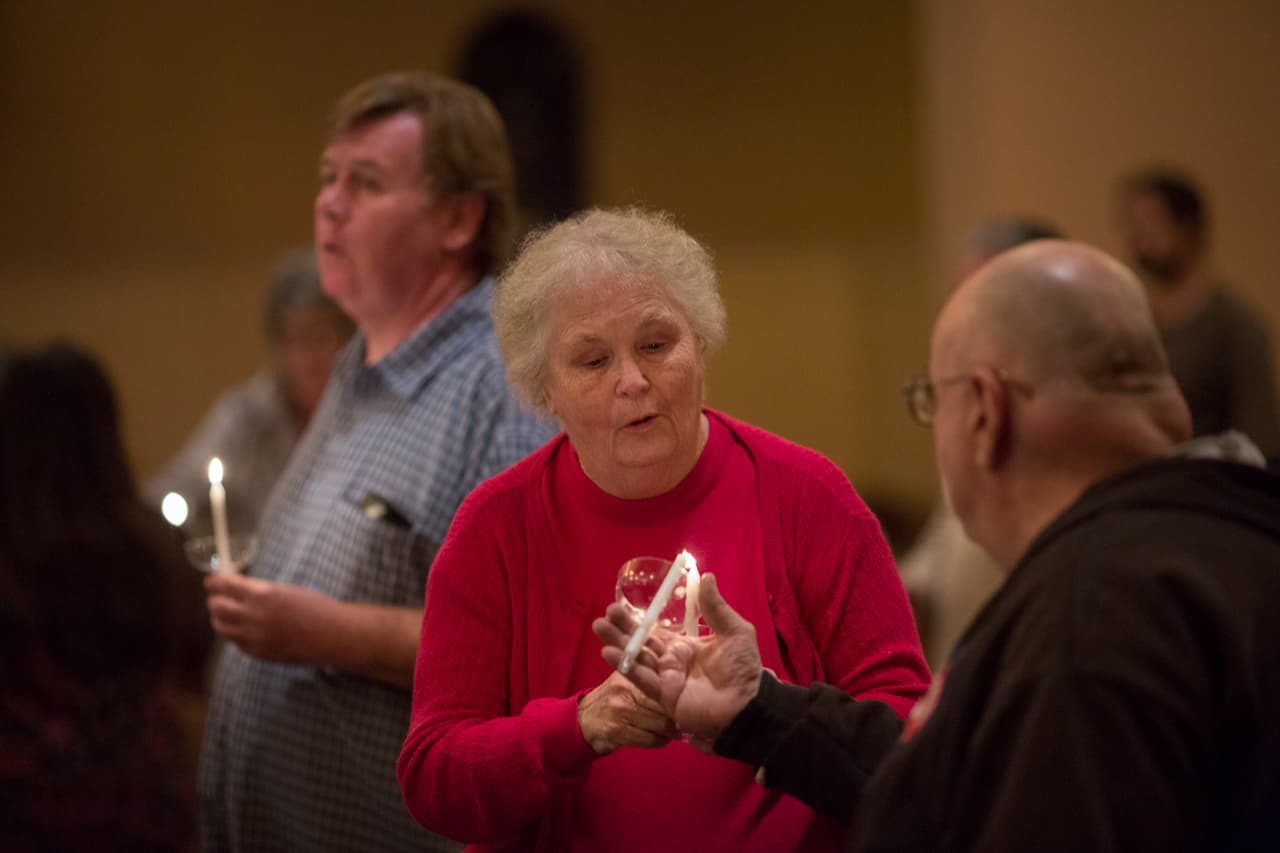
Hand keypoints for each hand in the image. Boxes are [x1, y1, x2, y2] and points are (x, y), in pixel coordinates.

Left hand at [204, 573, 337, 663]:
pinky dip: (234, 633)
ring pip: (220, 627)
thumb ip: (258, 590)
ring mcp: (253, 637)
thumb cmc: (313, 607)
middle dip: (215, 599)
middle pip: (216, 606)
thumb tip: (235, 588)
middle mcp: (253, 616)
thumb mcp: (284, 590)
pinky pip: (235, 641)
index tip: (211, 581)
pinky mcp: (257, 652)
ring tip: (225, 614)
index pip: (223, 585)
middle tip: (217, 597)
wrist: (331, 634)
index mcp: (261, 594)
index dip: (214, 582)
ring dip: (220, 618)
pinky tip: (242, 628)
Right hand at [578, 671, 679, 754]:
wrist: (582, 720)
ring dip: (671, 731)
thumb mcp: (624, 679)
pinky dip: (660, 741)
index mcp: (629, 676)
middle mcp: (625, 691)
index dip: (676, 697)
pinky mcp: (618, 732)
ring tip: (675, 730)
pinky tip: (661, 738)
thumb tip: (678, 680)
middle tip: (684, 719)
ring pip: (660, 725)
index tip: (686, 702)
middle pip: (664, 706)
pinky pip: (650, 740)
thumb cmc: (611, 698)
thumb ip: (646, 675)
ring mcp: (621, 712)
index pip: (661, 686)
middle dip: (677, 715)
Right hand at [593, 573, 763, 745]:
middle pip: (641, 642)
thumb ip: (716, 607)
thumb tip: (706, 575)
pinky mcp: (664, 695)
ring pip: (636, 658)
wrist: (748, 704)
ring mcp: (666, 678)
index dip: (639, 619)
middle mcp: (672, 661)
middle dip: (622, 629)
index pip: (656, 630)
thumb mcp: (734, 631)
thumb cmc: (743, 668)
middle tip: (604, 614)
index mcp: (686, 646)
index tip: (622, 605)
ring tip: (599, 628)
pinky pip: (641, 678)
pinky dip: (625, 666)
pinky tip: (609, 652)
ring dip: (618, 643)